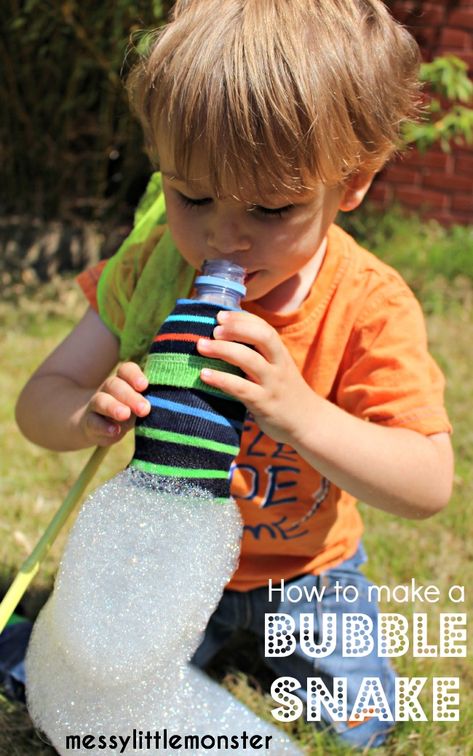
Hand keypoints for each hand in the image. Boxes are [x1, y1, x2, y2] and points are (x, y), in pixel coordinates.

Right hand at [80, 362, 150, 446]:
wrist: (97, 426)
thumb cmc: (128, 412)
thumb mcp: (138, 404)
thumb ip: (149, 402)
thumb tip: (167, 404)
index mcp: (123, 381)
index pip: (126, 370)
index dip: (134, 375)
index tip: (144, 385)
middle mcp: (108, 389)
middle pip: (114, 385)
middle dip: (130, 396)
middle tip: (144, 409)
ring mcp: (96, 405)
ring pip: (101, 401)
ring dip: (113, 407)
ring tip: (125, 414)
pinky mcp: (89, 423)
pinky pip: (93, 422)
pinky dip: (104, 427)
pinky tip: (114, 430)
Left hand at [197, 310, 312, 444]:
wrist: (308, 423)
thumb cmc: (284, 393)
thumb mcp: (277, 370)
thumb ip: (259, 356)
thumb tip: (224, 340)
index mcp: (280, 354)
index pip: (264, 328)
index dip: (242, 319)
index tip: (221, 315)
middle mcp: (279, 365)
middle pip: (262, 337)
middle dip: (236, 328)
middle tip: (214, 329)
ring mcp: (272, 384)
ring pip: (249, 360)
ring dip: (223, 350)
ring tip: (202, 346)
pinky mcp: (264, 404)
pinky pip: (241, 388)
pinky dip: (221, 379)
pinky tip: (204, 375)